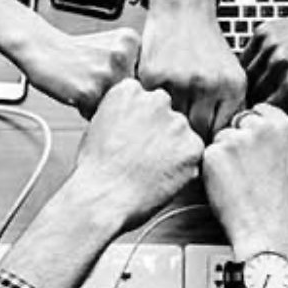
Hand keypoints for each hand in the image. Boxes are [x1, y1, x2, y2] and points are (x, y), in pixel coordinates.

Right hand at [23, 28, 140, 117]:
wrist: (41, 48)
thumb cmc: (75, 52)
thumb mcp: (111, 47)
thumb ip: (133, 65)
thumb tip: (155, 99)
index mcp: (131, 41)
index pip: (146, 79)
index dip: (129, 85)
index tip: (112, 79)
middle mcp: (122, 56)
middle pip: (133, 95)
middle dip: (116, 96)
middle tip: (95, 81)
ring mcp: (106, 74)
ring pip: (117, 107)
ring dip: (101, 103)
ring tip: (86, 86)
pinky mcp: (90, 91)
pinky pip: (96, 114)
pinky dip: (86, 109)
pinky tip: (76, 91)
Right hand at [70, 79, 204, 229]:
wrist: (102, 197)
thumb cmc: (95, 169)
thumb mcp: (98, 125)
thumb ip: (123, 113)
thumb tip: (137, 118)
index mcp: (130, 90)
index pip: (146, 100)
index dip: (140, 123)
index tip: (132, 139)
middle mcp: (157, 100)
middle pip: (167, 114)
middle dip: (159, 133)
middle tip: (143, 157)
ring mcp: (177, 123)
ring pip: (182, 134)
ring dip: (173, 150)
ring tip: (149, 171)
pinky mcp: (193, 147)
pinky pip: (193, 155)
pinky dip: (183, 168)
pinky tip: (160, 179)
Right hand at [138, 0, 245, 140]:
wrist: (183, 10)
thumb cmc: (208, 47)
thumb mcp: (231, 74)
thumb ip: (230, 108)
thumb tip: (222, 146)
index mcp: (231, 87)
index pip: (220, 133)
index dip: (209, 143)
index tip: (201, 146)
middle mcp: (207, 85)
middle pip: (197, 133)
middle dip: (189, 139)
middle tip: (181, 142)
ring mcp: (179, 81)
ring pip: (172, 123)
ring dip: (168, 127)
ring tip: (166, 127)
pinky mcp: (152, 76)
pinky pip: (151, 107)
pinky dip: (151, 110)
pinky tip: (153, 106)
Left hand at [202, 104, 287, 260]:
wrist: (265, 227)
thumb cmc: (275, 199)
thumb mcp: (287, 157)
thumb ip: (272, 134)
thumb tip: (252, 120)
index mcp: (285, 126)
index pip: (258, 110)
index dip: (253, 130)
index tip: (256, 148)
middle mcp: (262, 127)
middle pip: (238, 121)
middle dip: (238, 140)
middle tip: (248, 169)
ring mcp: (238, 139)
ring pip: (221, 138)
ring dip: (224, 154)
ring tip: (240, 179)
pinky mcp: (216, 153)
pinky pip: (207, 154)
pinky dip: (211, 168)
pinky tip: (228, 184)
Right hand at [241, 0, 287, 120]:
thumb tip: (280, 123)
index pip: (266, 111)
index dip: (267, 115)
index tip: (270, 115)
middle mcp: (280, 64)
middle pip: (253, 95)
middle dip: (259, 100)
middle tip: (269, 100)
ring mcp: (269, 46)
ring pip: (245, 77)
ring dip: (252, 84)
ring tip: (267, 84)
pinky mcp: (264, 32)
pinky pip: (245, 57)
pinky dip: (251, 65)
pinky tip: (265, 66)